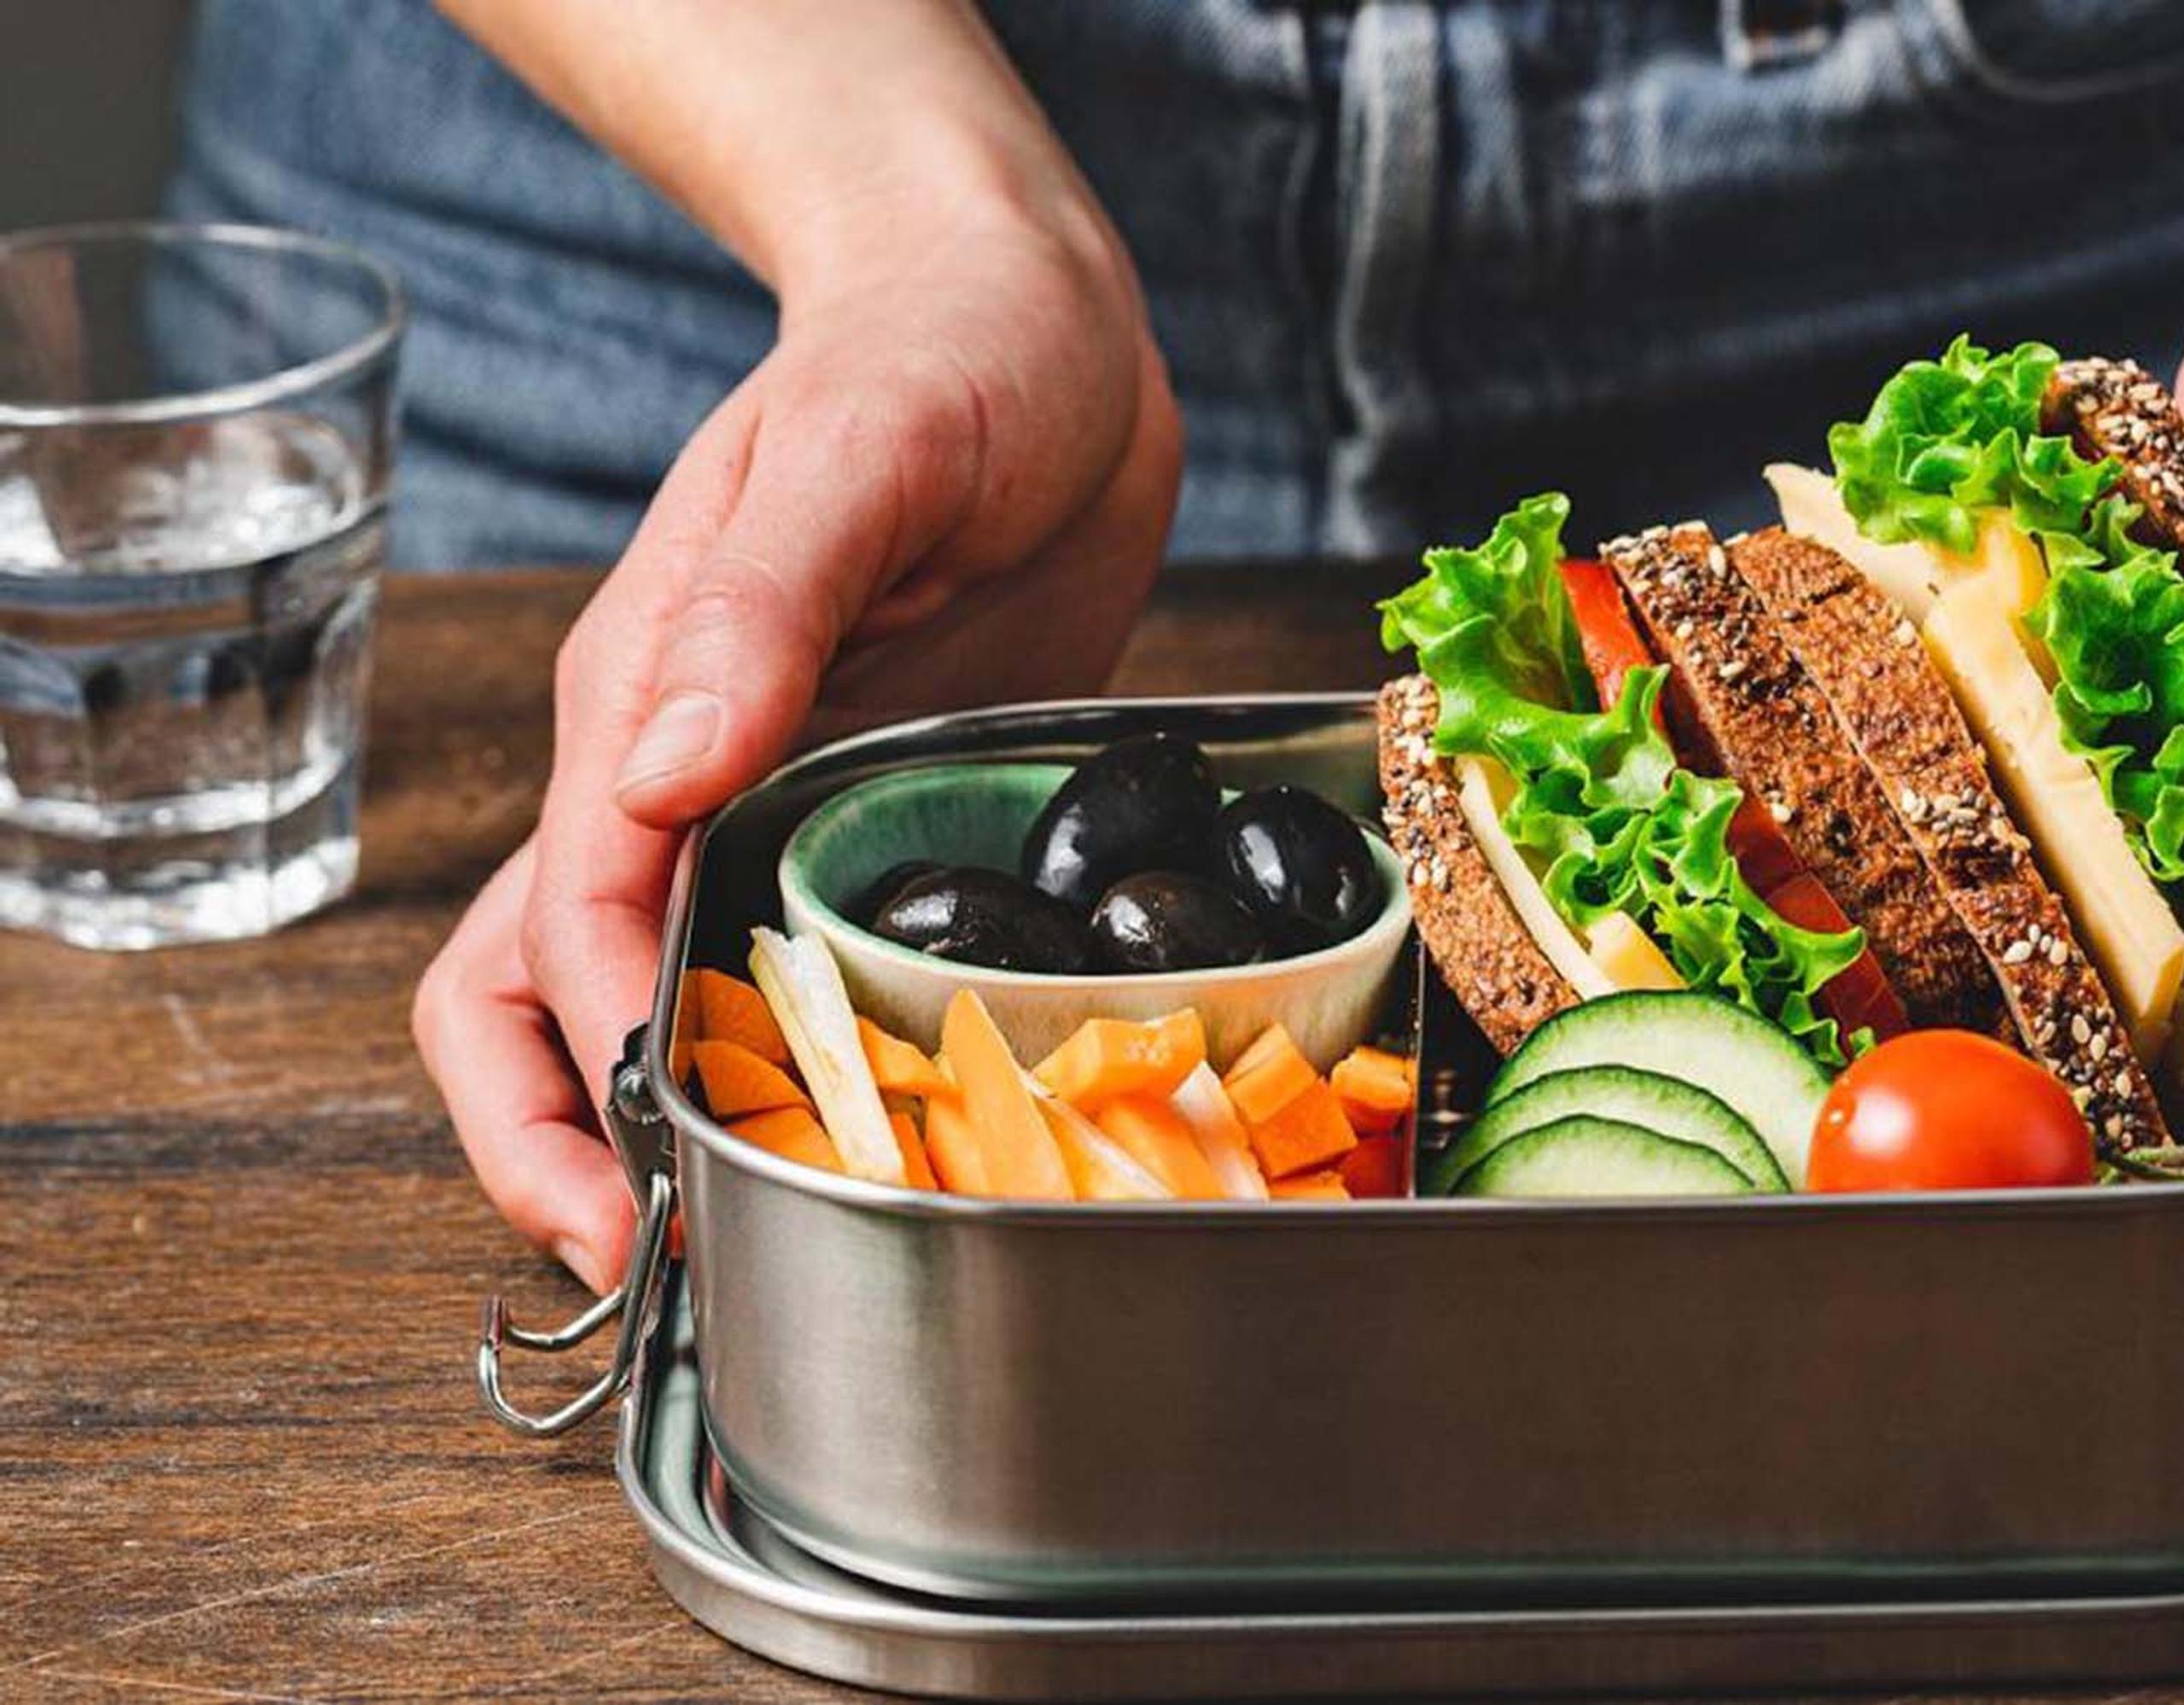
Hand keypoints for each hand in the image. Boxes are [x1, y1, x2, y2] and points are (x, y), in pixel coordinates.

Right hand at [414, 206, 1181, 1288]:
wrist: (1034, 319)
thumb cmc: (942, 351)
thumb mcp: (863, 450)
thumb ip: (760, 607)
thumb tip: (659, 771)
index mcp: (645, 696)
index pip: (566, 921)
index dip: (591, 1060)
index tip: (651, 1169)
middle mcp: (682, 765)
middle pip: (546, 987)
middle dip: (563, 1137)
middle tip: (657, 1258)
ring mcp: (771, 794)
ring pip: (655, 993)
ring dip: (674, 1117)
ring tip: (752, 1229)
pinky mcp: (868, 810)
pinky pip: (797, 958)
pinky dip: (803, 1057)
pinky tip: (880, 1122)